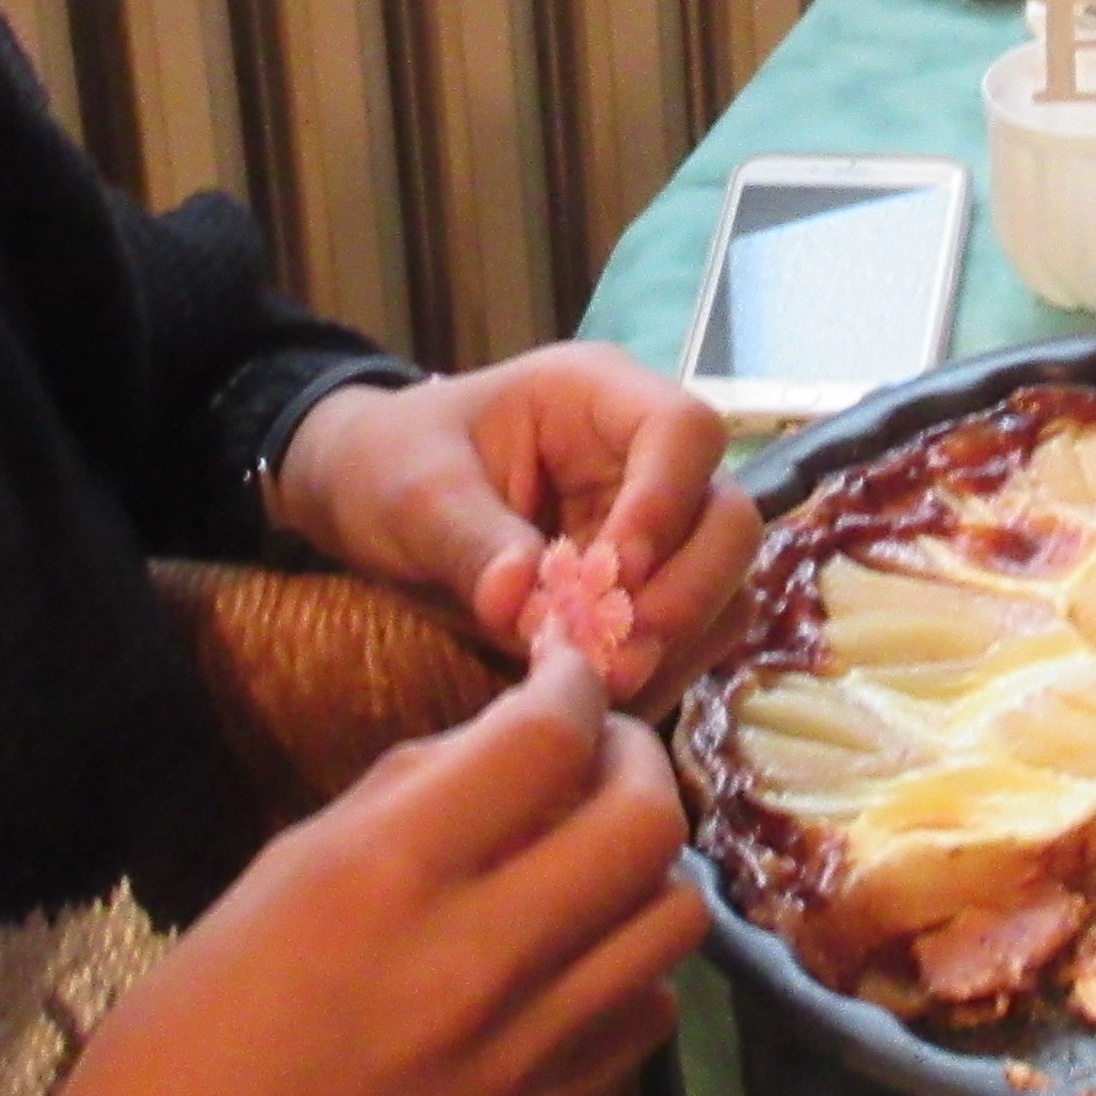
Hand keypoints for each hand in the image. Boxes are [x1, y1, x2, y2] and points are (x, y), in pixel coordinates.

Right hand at [0, 649, 698, 1095]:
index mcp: (387, 873)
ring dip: (649, 866)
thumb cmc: (190, 1029)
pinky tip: (578, 960)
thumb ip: (405, 799)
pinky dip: (631, 969)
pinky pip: (646, 1017)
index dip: (574, 682)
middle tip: (605, 751)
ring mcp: (525, 1051)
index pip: (546, 737)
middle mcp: (477, 955)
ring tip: (600, 855)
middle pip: (646, 820)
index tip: (568, 672)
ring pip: (674, 920)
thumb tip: (505, 740)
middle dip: (639, 758)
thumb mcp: (279, 874)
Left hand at [267, 349, 754, 699]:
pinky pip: (689, 638)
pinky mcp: (642, 594)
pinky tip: (597, 698)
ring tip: (601, 684)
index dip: (666, 504)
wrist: (366, 501)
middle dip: (689, 590)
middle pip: (728, 515)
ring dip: (677, 641)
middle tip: (621, 653)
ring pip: (725, 585)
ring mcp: (654, 530)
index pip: (683, 431)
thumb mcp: (412, 491)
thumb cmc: (390, 463)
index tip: (612, 575)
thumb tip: (523, 602)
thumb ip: (469, 540)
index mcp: (597, 396)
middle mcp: (643, 460)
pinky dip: (658, 673)